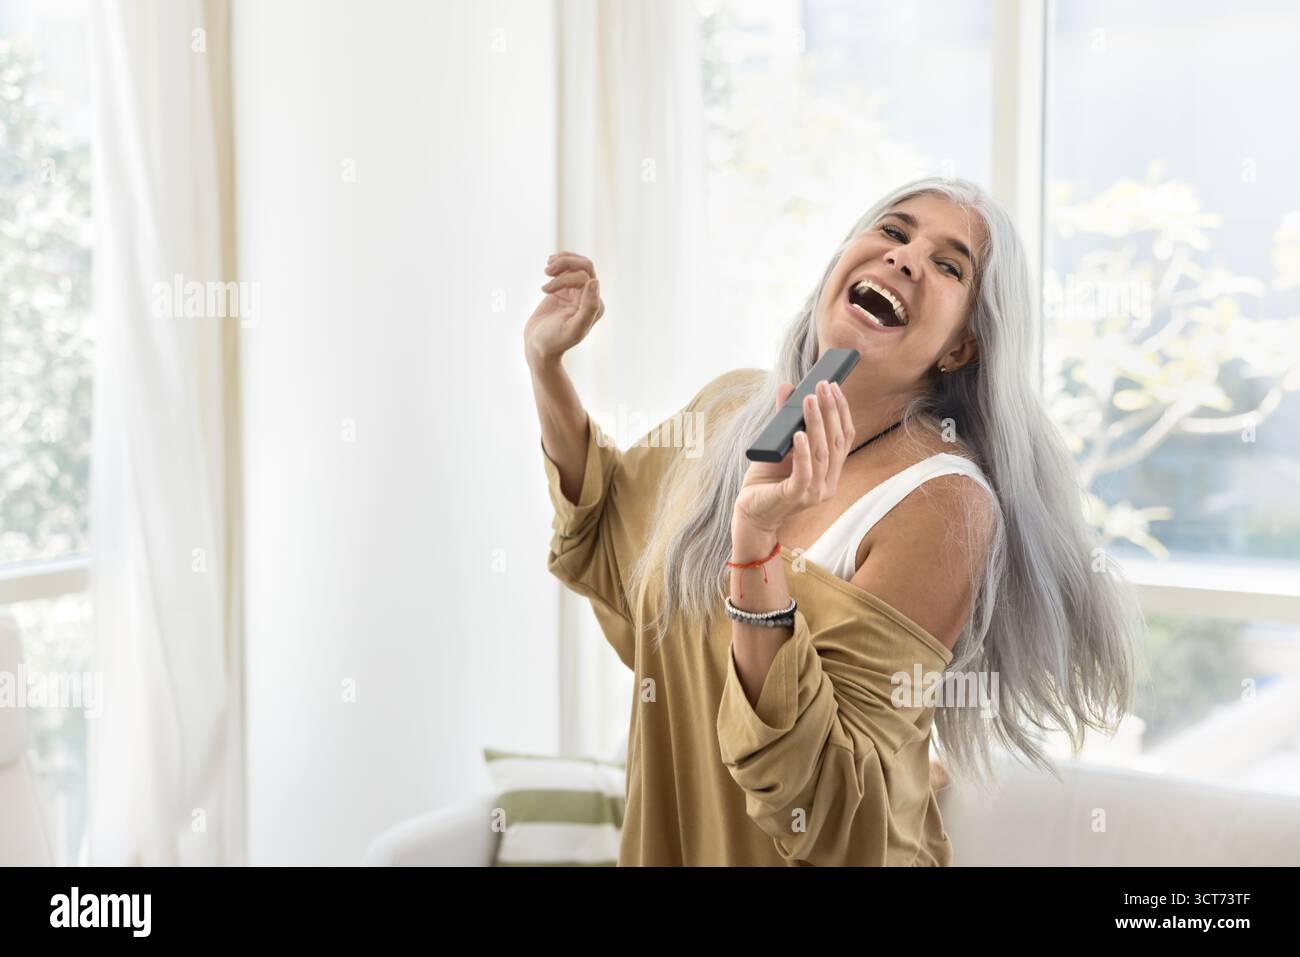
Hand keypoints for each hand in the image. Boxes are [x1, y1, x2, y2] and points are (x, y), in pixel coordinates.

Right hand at [523, 251, 604, 366]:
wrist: (538, 347)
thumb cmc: (554, 341)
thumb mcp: (573, 328)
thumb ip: (588, 308)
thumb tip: (595, 282)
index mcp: (595, 306)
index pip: (585, 278)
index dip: (565, 278)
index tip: (545, 290)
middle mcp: (590, 298)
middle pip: (584, 266)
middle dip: (565, 263)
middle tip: (546, 270)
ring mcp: (577, 292)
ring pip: (576, 264)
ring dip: (560, 262)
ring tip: (546, 270)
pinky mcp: (565, 289)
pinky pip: (567, 269)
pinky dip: (557, 264)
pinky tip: (547, 271)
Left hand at [733, 380, 854, 536]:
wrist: (750, 511)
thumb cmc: (767, 479)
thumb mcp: (779, 445)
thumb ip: (786, 419)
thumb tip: (788, 387)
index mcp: (830, 472)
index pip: (843, 438)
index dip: (841, 411)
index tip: (833, 387)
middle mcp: (828, 484)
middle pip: (835, 443)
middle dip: (830, 411)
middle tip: (822, 386)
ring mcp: (814, 493)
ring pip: (821, 454)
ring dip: (817, 424)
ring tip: (809, 400)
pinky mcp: (795, 498)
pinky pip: (804, 473)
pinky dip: (802, 452)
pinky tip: (798, 433)